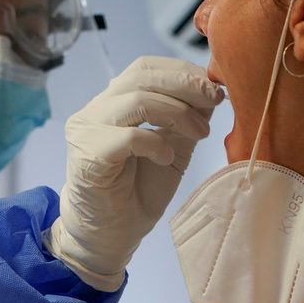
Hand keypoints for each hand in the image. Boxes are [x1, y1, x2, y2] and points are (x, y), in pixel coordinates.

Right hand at [47, 57, 223, 290]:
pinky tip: (168, 157)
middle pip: (142, 76)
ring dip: (178, 113)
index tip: (214, 85)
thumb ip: (187, 119)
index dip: (182, 70)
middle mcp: (96, 109)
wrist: (110, 235)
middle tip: (216, 98)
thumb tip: (212, 90)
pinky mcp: (88, 154)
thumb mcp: (174, 147)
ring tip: (201, 132)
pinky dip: (156, 143)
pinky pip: (128, 137)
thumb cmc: (138, 192)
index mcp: (115, 101)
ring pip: (137, 100)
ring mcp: (87, 129)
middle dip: (186, 84)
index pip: (146, 67)